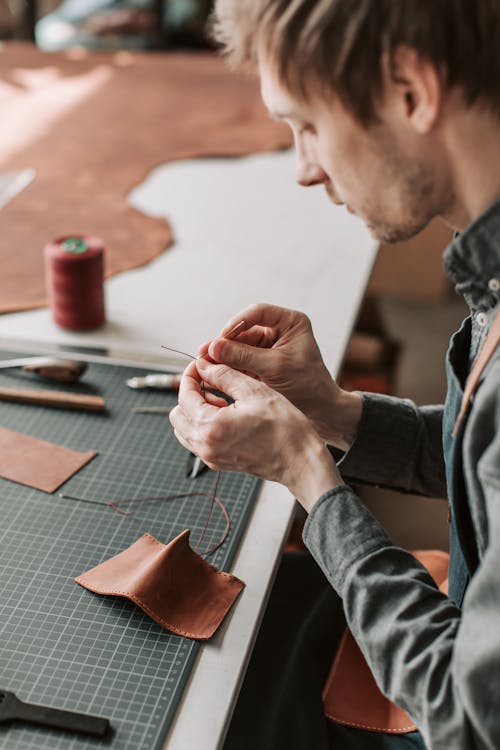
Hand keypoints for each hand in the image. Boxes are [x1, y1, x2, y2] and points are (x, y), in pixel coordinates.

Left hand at [169, 357, 342, 511]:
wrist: (300, 461)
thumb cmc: (285, 429)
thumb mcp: (254, 391)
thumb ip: (224, 375)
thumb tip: (204, 364)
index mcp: (210, 426)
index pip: (184, 395)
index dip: (191, 375)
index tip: (202, 365)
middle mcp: (205, 446)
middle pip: (178, 414)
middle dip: (191, 394)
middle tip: (211, 382)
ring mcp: (211, 457)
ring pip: (185, 429)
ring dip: (196, 411)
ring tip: (221, 399)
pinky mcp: (219, 462)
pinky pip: (198, 441)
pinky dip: (204, 425)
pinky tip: (227, 414)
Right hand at [199, 303, 361, 450]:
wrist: (321, 412)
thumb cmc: (308, 386)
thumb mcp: (274, 368)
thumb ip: (244, 356)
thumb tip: (214, 347)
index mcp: (291, 322)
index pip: (258, 312)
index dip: (236, 323)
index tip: (221, 338)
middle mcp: (280, 330)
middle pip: (245, 329)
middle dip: (225, 342)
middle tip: (205, 352)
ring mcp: (270, 347)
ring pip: (240, 345)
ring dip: (224, 355)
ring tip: (205, 363)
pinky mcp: (263, 363)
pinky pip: (241, 359)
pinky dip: (229, 366)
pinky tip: (214, 371)